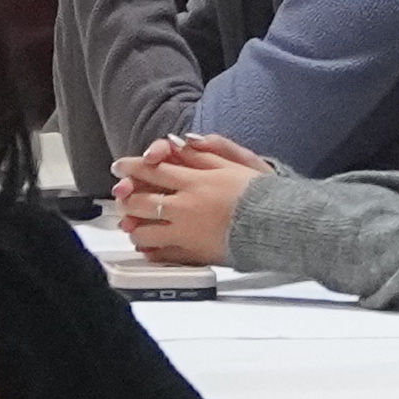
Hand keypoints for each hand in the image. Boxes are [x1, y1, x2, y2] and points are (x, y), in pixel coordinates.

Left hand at [112, 137, 275, 267]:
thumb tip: (180, 143)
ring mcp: (185, 234)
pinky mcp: (193, 255)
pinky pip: (161, 255)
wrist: (278, 225)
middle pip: (140, 203)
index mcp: (194, 183)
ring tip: (133, 223)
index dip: (131, 167)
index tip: (120, 166)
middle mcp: (185, 209)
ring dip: (135, 227)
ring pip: (144, 233)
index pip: (152, 171)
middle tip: (121, 195)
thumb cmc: (260, 195)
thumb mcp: (233, 164)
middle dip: (126, 198)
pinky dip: (151, 250)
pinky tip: (150, 246)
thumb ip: (203, 153)